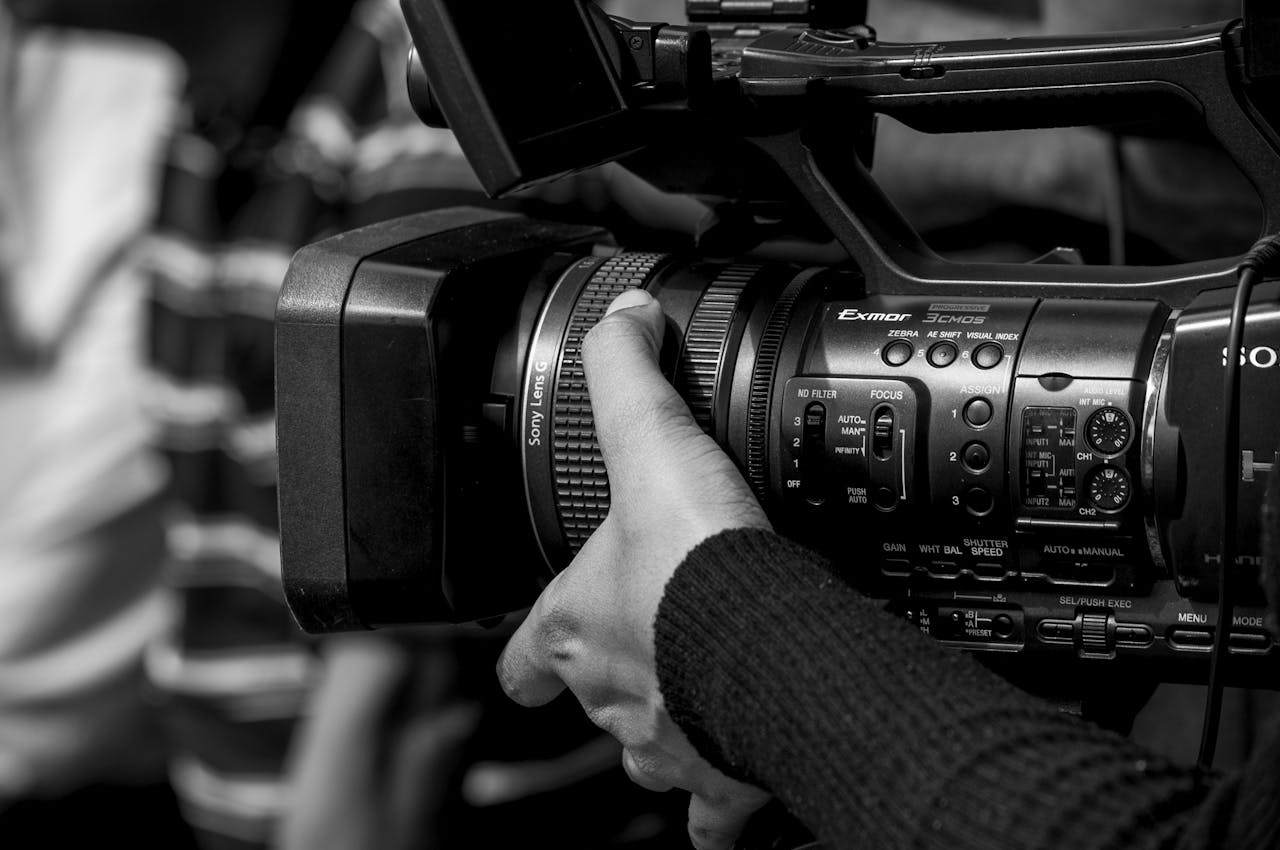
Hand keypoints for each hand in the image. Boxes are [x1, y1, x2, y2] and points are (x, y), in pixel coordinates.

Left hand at [497, 288, 770, 849]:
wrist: (768, 637)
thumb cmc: (700, 558)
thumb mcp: (650, 440)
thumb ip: (628, 375)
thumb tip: (621, 318)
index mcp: (577, 626)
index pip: (524, 653)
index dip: (524, 653)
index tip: (530, 655)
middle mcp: (610, 690)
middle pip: (592, 700)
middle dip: (613, 681)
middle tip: (648, 652)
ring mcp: (662, 742)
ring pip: (646, 754)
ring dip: (662, 732)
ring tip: (695, 700)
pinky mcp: (722, 780)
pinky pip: (711, 814)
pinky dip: (721, 802)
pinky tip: (740, 778)